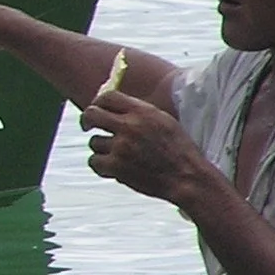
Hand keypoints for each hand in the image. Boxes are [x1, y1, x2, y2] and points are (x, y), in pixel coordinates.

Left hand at [78, 90, 210, 203]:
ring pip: (93, 142)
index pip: (108, 96)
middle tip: (88, 126)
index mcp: (143, 111)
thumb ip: (140, 112)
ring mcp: (121, 147)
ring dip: (100, 148)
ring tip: (114, 154)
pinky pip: (94, 162)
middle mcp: (129, 126)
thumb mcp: (164, 121)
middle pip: (92, 114)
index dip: (98, 102)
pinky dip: (100, 165)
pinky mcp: (116, 167)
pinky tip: (110, 166)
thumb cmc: (180, 151)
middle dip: (87, 120)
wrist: (187, 177)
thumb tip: (117, 108)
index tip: (97, 108)